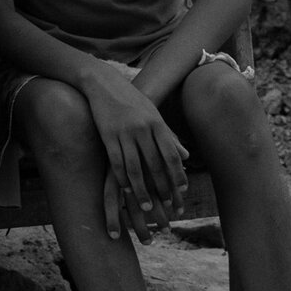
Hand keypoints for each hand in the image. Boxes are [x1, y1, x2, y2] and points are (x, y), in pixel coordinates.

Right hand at [82, 64, 188, 238]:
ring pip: (135, 168)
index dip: (178, 175)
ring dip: (142, 190)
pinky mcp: (108, 136)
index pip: (171, 155)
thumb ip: (169, 137)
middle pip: (155, 165)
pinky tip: (125, 190)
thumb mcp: (154, 115)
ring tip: (147, 206)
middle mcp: (143, 129)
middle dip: (162, 188)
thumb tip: (186, 156)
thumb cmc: (132, 101)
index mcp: (157, 124)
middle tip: (167, 206)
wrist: (104, 83)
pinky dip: (122, 178)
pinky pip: (116, 162)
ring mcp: (124, 133)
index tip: (182, 192)